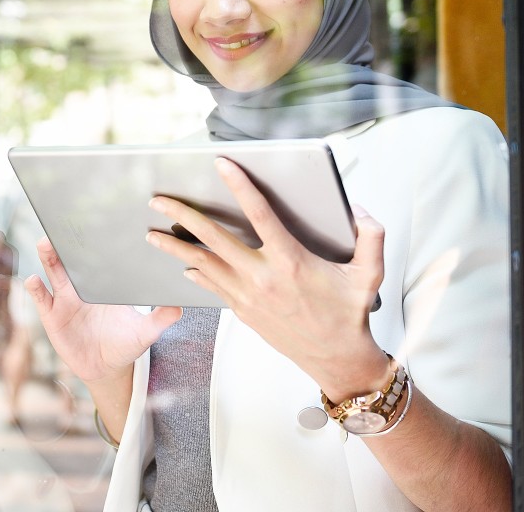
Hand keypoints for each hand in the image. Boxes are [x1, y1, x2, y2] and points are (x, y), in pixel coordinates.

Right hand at [24, 237, 181, 384]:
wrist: (106, 369)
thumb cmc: (126, 345)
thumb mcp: (145, 332)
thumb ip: (160, 319)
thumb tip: (179, 306)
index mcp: (105, 285)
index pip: (99, 259)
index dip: (96, 242)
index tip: (97, 224)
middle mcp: (83, 287)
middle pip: (73, 260)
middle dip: (67, 242)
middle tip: (65, 225)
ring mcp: (66, 300)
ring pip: (54, 273)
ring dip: (49, 257)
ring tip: (45, 243)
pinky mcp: (53, 317)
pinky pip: (42, 300)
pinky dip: (36, 289)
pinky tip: (33, 280)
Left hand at [145, 157, 387, 399]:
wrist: (337, 359)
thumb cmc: (350, 314)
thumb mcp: (369, 273)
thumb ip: (371, 236)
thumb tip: (361, 210)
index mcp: (291, 261)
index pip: (259, 214)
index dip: (240, 186)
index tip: (222, 164)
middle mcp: (263, 277)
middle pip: (214, 239)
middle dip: (182, 215)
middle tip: (157, 200)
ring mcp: (249, 296)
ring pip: (203, 265)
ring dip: (176, 248)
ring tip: (152, 234)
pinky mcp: (243, 312)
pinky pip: (213, 287)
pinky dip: (197, 273)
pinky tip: (185, 264)